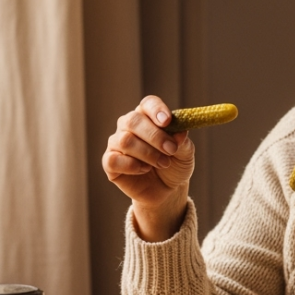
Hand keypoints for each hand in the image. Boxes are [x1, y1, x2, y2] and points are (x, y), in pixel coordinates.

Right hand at [103, 96, 193, 239]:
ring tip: (163, 163)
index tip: (168, 121)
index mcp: (148, 117)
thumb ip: (182, 141)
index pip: (147, 104)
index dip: (156, 110)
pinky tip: (144, 170)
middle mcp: (129, 126)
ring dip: (148, 153)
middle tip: (171, 150)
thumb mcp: (185, 153)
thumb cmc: (174, 165)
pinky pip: (113, 159)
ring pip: (125, 140)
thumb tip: (179, 132)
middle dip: (155, 136)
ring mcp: (117, 143)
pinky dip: (132, 165)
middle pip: (133, 120)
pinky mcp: (110, 162)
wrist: (167, 190)